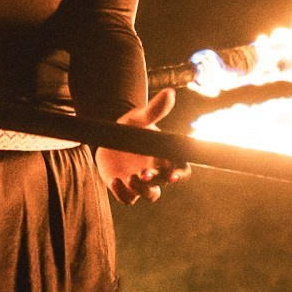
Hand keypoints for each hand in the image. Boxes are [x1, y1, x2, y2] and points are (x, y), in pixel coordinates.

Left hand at [98, 88, 185, 205]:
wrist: (110, 137)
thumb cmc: (132, 128)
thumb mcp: (141, 117)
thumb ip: (155, 109)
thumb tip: (169, 92)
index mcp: (165, 156)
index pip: (181, 169)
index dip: (179, 174)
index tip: (173, 175)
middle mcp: (156, 172)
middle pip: (163, 183)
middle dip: (155, 180)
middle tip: (143, 173)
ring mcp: (141, 182)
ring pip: (149, 195)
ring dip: (142, 190)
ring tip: (130, 178)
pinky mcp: (125, 188)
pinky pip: (128, 199)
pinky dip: (123, 194)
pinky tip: (115, 182)